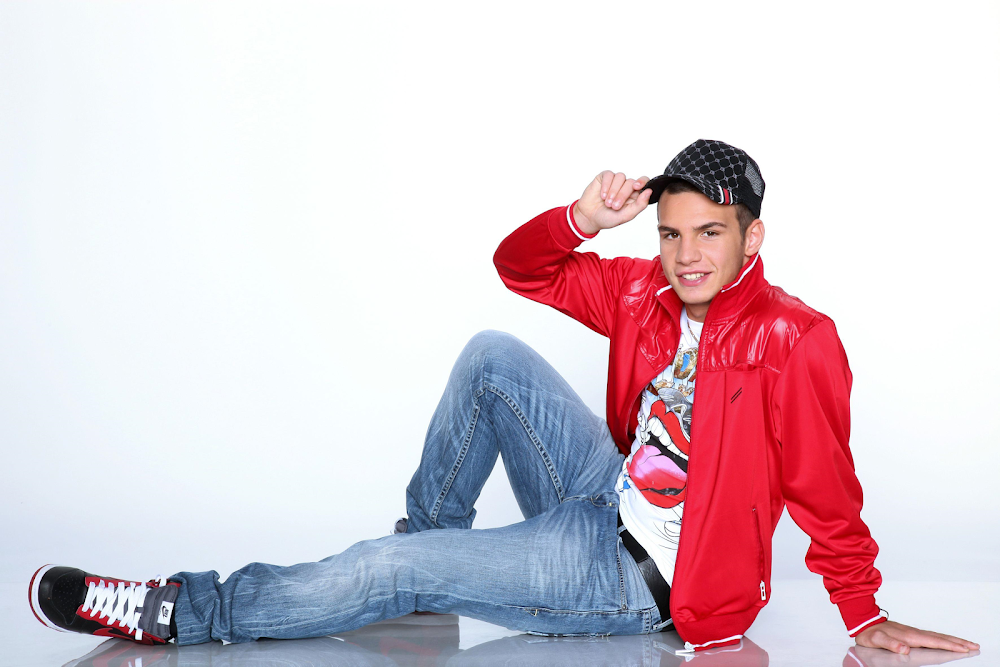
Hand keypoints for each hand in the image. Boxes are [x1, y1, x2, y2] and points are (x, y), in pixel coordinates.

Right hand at [573, 171, 651, 234]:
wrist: (589, 218)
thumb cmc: (608, 218)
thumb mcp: (626, 215)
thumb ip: (640, 205)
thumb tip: (649, 192)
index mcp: (634, 195)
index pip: (644, 182)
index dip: (642, 182)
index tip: (637, 186)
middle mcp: (626, 186)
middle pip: (631, 182)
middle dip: (622, 195)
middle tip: (614, 206)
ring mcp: (615, 181)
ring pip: (620, 177)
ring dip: (614, 191)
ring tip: (607, 202)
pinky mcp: (604, 177)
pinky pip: (609, 175)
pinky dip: (606, 185)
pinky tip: (602, 195)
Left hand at [854, 620, 978, 653]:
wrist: (864, 622)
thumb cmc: (870, 633)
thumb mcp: (876, 640)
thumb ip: (890, 643)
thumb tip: (905, 648)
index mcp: (909, 636)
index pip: (933, 642)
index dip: (949, 646)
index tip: (963, 648)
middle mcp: (914, 633)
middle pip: (940, 638)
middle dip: (958, 642)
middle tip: (974, 645)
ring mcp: (913, 632)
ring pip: (937, 636)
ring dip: (953, 640)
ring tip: (967, 643)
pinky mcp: (912, 633)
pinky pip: (932, 636)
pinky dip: (943, 639)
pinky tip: (947, 641)